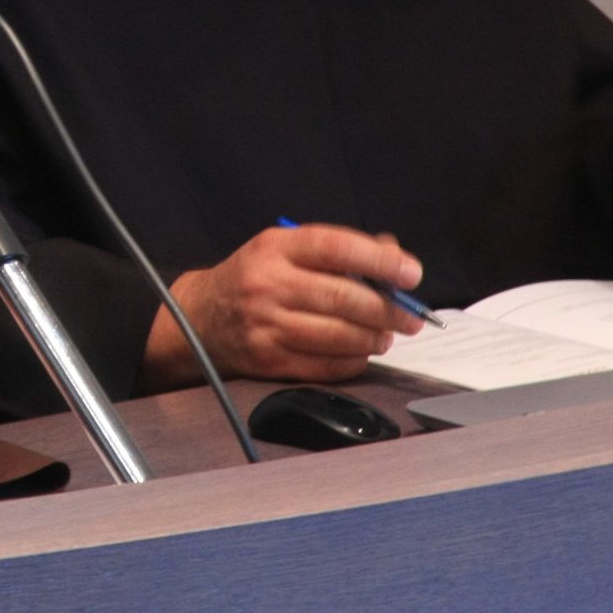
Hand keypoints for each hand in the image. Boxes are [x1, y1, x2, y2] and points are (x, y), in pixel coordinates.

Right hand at [143, 223, 424, 389]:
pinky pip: (325, 365)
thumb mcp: (286, 249)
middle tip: (411, 318)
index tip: (412, 273)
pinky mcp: (269, 360)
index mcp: (276, 247)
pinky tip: (360, 352)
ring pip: (339, 335)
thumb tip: (394, 256)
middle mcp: (269, 284)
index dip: (380, 261)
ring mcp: (267, 325)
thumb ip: (338, 250)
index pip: (336, 248)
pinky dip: (353, 361)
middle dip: (388, 310)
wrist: (201, 318)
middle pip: (344, 298)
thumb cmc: (255, 278)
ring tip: (386, 335)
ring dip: (374, 338)